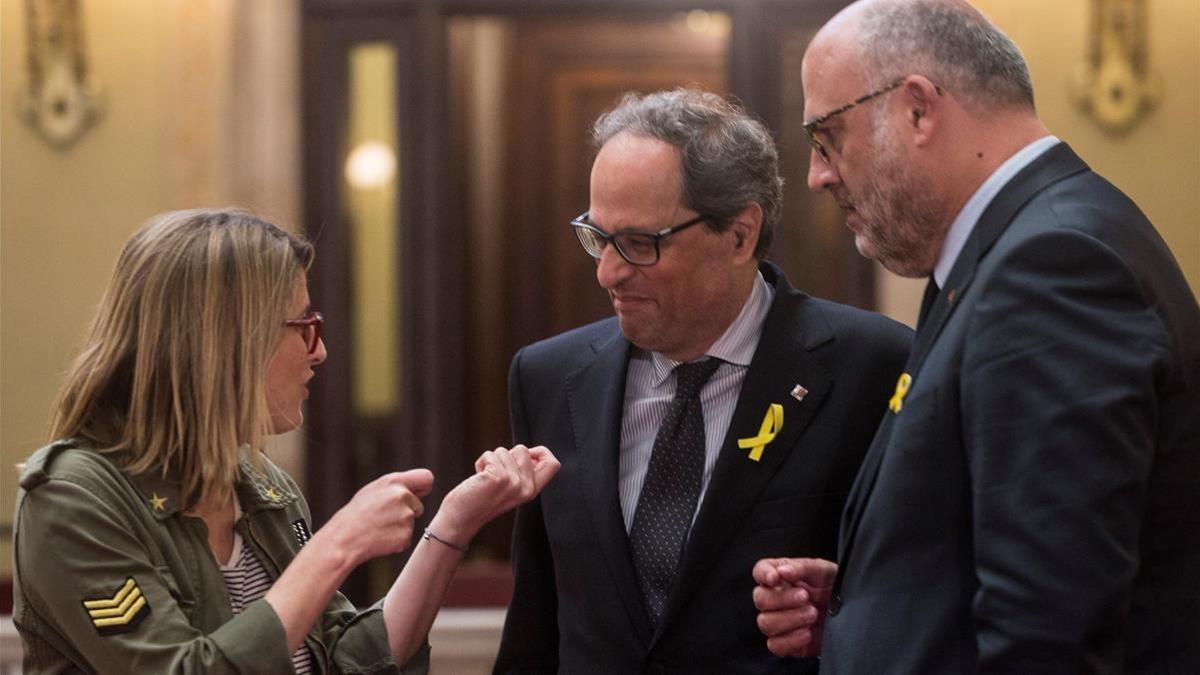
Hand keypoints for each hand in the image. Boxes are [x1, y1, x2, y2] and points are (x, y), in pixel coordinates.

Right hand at [322, 469, 434, 566]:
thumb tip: (422, 487)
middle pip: (418, 506)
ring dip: (400, 527)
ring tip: (379, 527)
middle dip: (407, 512)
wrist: (344, 538)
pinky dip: (397, 540)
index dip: (424, 486)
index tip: (421, 493)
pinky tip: (380, 538)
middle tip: (384, 517)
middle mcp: (402, 496)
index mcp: (394, 481)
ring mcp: (405, 516)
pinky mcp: (406, 534)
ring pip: (411, 522)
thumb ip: (397, 487)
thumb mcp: (373, 490)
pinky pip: (407, 538)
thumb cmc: (356, 514)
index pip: (427, 477)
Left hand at [435, 445, 559, 541]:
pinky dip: (481, 461)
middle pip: (524, 450)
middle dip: (507, 455)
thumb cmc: (483, 499)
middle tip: (497, 473)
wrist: (461, 519)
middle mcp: (526, 488)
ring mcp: (513, 483)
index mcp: (533, 491)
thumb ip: (523, 472)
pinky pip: (490, 454)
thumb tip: (530, 452)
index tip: (524, 457)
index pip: (553, 463)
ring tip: (486, 477)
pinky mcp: (498, 478)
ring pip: (505, 451)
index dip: (540, 452)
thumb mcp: (511, 487)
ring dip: (492, 459)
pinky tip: (478, 477)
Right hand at [752, 557, 837, 657]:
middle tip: (806, 597)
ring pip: (765, 623)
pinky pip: (775, 645)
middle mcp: (775, 598)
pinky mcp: (786, 644)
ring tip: (812, 614)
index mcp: (781, 577)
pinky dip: (791, 640)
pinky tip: (808, 633)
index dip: (764, 574)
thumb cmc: (835, 589)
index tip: (776, 578)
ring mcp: (779, 622)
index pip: (760, 570)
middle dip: (783, 599)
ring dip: (790, 619)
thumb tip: (782, 570)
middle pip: (760, 598)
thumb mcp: (824, 572)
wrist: (852, 615)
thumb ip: (802, 568)